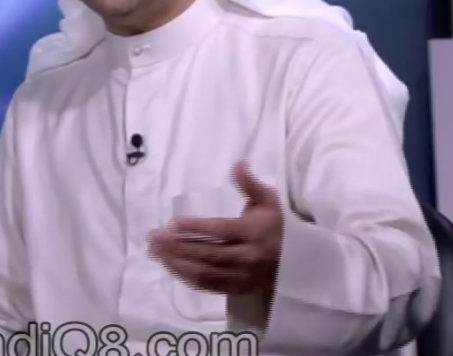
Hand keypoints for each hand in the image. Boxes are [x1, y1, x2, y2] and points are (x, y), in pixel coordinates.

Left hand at [148, 160, 282, 300]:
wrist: (298, 260)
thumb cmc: (277, 225)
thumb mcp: (269, 200)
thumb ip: (250, 184)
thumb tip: (238, 164)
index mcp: (255, 233)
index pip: (222, 231)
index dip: (198, 228)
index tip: (175, 223)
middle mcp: (248, 257)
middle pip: (209, 253)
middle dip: (179, 246)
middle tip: (155, 237)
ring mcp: (241, 276)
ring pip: (205, 272)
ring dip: (177, 262)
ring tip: (156, 251)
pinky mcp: (236, 288)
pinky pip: (208, 285)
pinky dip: (186, 276)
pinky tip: (170, 265)